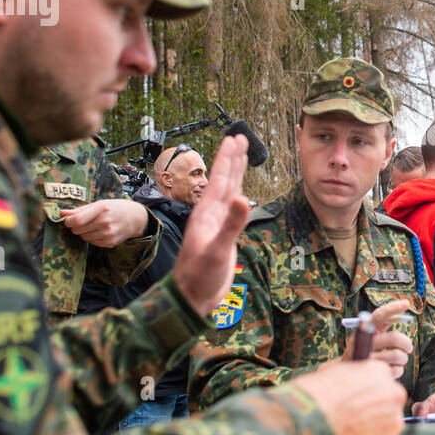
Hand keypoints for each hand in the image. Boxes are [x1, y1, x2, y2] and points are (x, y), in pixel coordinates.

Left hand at [62, 199, 150, 246]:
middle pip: (77, 230)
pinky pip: (92, 242)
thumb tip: (62, 213)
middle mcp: (105, 222)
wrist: (135, 218)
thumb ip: (80, 210)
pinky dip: (93, 238)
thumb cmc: (115, 208)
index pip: (77, 220)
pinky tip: (101, 232)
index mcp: (101, 209)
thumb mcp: (99, 204)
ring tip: (95, 226)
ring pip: (84, 237)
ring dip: (85, 233)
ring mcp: (108, 233)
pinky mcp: (110, 243)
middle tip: (84, 222)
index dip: (69, 222)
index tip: (69, 221)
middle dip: (76, 227)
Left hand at [171, 135, 251, 316]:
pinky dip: (237, 194)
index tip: (235, 138)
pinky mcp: (222, 235)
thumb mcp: (217, 250)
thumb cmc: (200, 276)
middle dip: (232, 158)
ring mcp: (216, 224)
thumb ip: (231, 225)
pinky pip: (231, 207)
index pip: (220, 179)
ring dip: (235, 173)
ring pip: (227, 191)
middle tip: (240, 138)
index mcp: (207, 213)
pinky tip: (238, 191)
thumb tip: (243, 198)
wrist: (191, 297)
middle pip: (224, 179)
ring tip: (241, 156)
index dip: (228, 158)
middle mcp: (211, 214)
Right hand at [293, 360, 407, 434]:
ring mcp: (393, 419)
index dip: (369, 391)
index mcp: (382, 371)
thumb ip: (359, 375)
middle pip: (389, 402)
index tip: (359, 399)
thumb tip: (360, 383)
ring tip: (352, 427)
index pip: (382, 381)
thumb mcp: (341, 369)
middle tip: (356, 415)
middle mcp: (395, 393)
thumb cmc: (321, 391)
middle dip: (376, 408)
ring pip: (387, 422)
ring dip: (374, 425)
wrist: (315, 415)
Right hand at [341, 299, 413, 379]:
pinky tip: (392, 369)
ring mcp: (366, 358)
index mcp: (363, 330)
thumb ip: (382, 325)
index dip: (393, 308)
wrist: (347, 374)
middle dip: (406, 343)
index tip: (407, 303)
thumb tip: (402, 315)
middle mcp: (362, 342)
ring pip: (397, 355)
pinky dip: (399, 370)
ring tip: (400, 360)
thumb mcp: (369, 337)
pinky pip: (396, 370)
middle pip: (394, 338)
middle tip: (408, 348)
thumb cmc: (363, 351)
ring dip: (403, 358)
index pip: (379, 316)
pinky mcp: (372, 374)